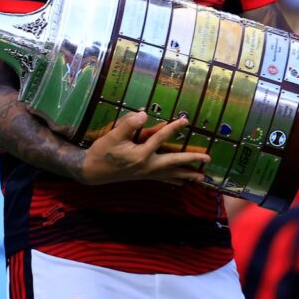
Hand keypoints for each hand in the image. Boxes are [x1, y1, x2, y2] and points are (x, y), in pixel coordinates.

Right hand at [81, 111, 209, 184]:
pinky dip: (173, 180)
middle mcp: (146, 166)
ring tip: (201, 178)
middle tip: (207, 159)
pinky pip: (162, 179)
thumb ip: (128, 124)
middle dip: (190, 160)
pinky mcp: (142, 176)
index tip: (185, 120)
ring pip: (170, 174)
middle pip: (173, 162)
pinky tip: (182, 183)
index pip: (160, 139)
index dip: (173, 128)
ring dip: (186, 175)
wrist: (91, 171)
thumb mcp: (113, 136)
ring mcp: (145, 173)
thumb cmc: (102, 152)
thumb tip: (144, 114)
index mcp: (141, 155)